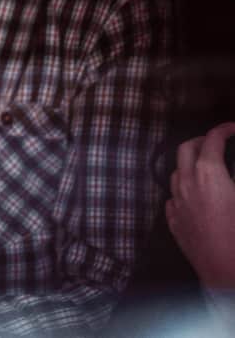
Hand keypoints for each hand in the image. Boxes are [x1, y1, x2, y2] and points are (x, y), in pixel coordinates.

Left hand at [168, 122, 234, 289]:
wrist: (227, 274)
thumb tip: (232, 170)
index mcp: (208, 174)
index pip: (211, 140)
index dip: (223, 130)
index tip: (233, 129)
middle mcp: (186, 184)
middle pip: (185, 149)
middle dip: (201, 140)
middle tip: (217, 142)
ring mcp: (177, 204)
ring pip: (175, 172)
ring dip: (189, 164)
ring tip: (207, 166)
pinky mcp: (174, 222)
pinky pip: (173, 197)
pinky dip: (184, 189)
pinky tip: (196, 194)